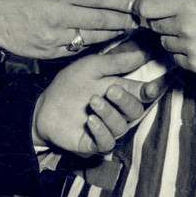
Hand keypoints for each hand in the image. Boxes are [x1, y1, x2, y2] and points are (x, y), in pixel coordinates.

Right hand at [0, 0, 141, 58]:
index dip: (123, 1)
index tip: (138, 2)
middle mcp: (59, 14)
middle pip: (102, 19)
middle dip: (125, 20)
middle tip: (140, 20)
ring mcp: (55, 36)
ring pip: (94, 36)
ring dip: (114, 33)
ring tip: (127, 28)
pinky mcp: (50, 52)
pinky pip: (78, 47)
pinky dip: (93, 43)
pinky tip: (103, 38)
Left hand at [32, 47, 155, 155]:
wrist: (44, 105)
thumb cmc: (70, 83)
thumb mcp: (92, 67)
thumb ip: (117, 62)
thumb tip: (143, 53)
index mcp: (120, 92)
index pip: (143, 94)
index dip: (151, 92)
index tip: (151, 88)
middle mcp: (117, 112)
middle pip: (135, 111)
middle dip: (125, 100)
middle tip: (110, 90)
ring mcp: (106, 129)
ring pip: (120, 127)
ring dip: (109, 113)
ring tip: (93, 101)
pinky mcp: (92, 144)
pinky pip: (106, 143)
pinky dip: (101, 131)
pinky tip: (90, 121)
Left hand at [137, 0, 195, 73]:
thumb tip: (161, 2)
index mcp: (188, 3)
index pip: (147, 8)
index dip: (142, 8)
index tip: (142, 9)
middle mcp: (185, 26)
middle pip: (155, 26)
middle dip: (162, 22)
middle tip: (179, 20)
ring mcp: (189, 47)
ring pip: (165, 43)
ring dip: (173, 38)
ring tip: (194, 33)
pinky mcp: (195, 65)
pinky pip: (176, 59)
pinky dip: (182, 54)